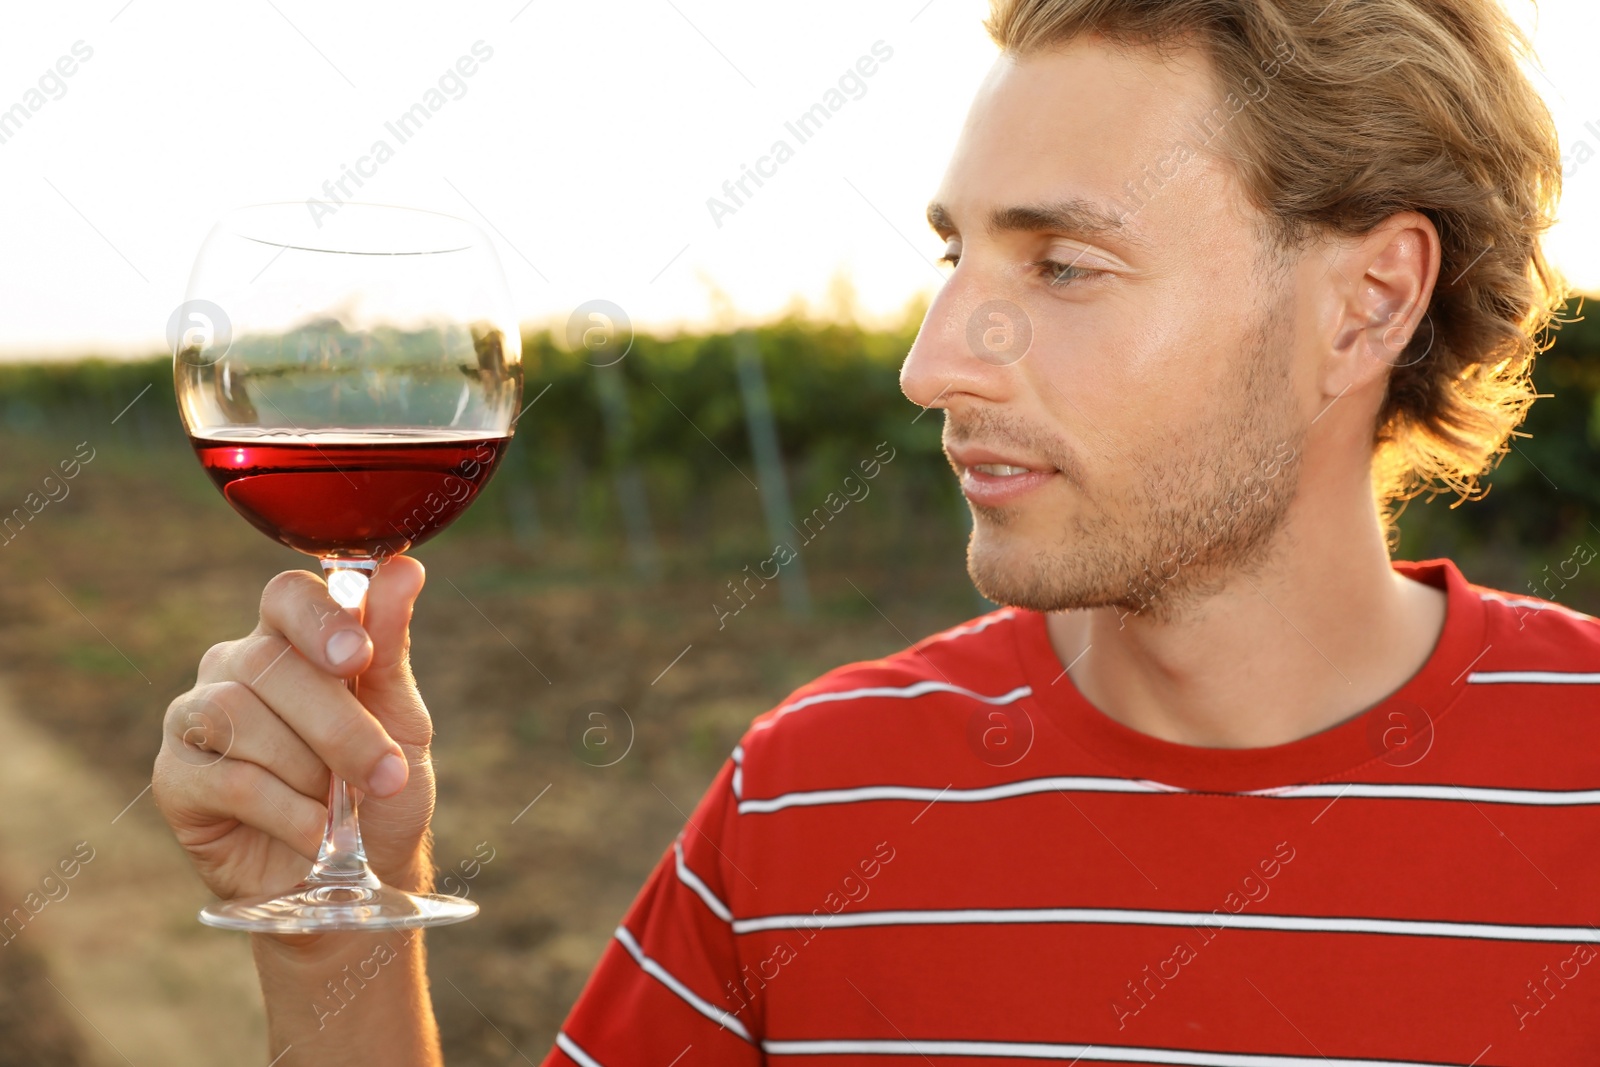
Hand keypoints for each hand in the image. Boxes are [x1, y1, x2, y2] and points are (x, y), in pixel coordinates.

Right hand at [154, 556, 435, 913]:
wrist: (359, 879)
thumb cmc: (381, 789)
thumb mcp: (401, 718)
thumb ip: (391, 645)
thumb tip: (405, 568)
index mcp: (292, 640)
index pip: (288, 596)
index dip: (320, 620)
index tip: (358, 657)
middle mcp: (235, 667)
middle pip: (269, 662)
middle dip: (339, 725)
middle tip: (386, 774)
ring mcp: (195, 718)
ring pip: (238, 715)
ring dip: (310, 770)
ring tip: (342, 809)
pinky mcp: (175, 778)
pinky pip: (226, 777)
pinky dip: (286, 810)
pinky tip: (315, 833)